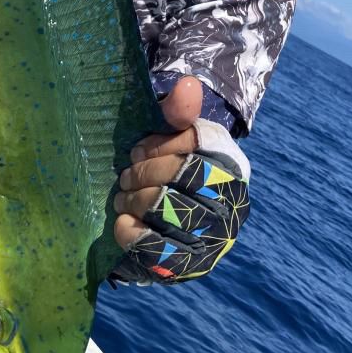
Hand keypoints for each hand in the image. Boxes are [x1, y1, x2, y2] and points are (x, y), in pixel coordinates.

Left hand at [113, 76, 250, 283]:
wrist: (168, 208)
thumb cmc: (169, 161)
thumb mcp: (172, 131)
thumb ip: (177, 108)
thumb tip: (187, 86)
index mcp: (229, 164)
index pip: (194, 147)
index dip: (159, 146)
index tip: (137, 147)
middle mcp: (229, 204)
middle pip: (179, 179)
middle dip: (142, 174)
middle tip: (125, 174)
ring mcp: (212, 239)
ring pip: (167, 212)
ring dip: (134, 200)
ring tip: (122, 196)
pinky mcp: (189, 267)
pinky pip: (157, 252)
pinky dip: (132, 233)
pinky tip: (123, 222)